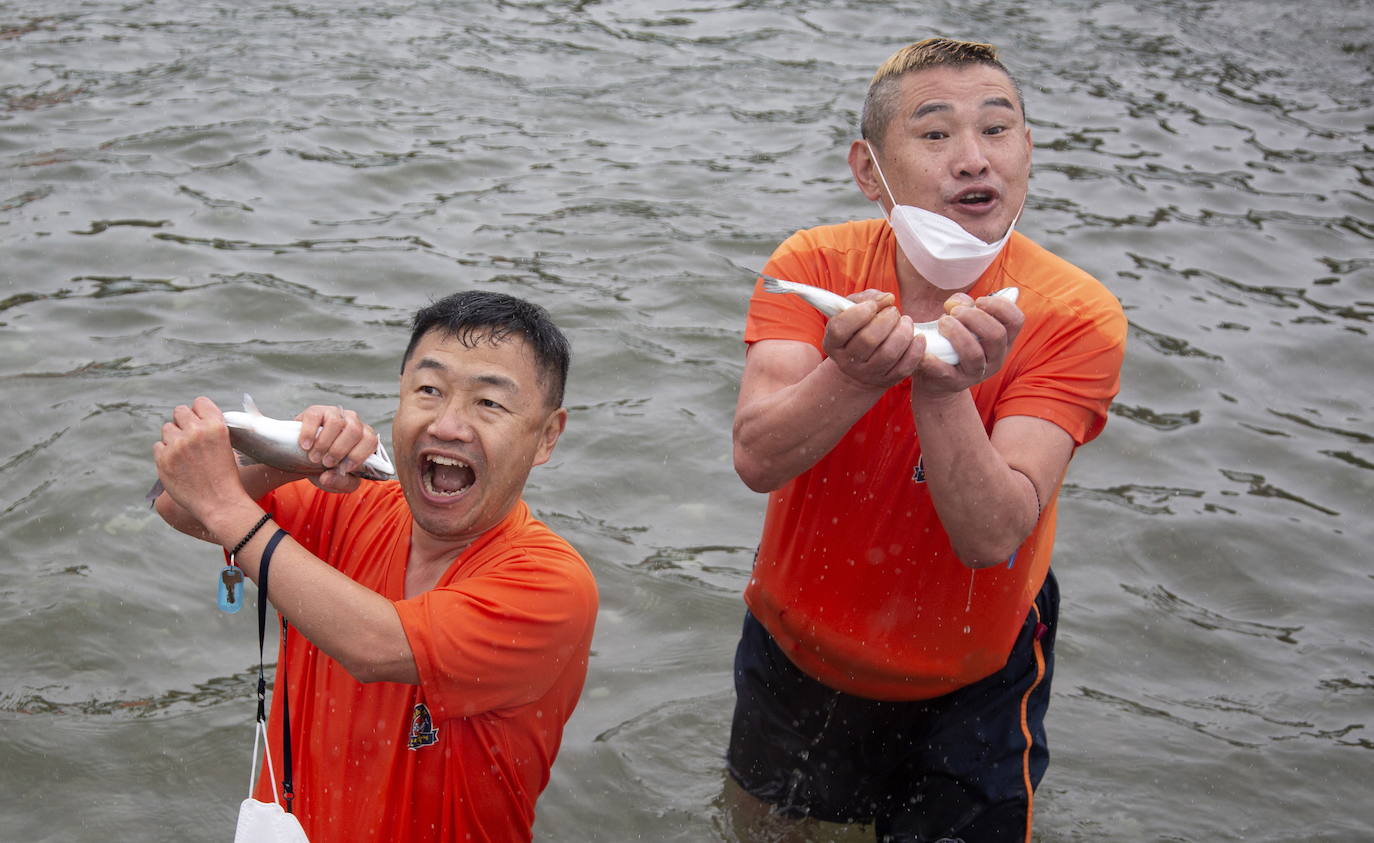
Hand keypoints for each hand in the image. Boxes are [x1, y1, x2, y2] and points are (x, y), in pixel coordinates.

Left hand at [152, 397, 250, 527]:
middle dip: (184, 421)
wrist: (220, 503)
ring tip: (184, 452)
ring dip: (174, 437)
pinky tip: (177, 463)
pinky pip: (158, 446)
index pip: (200, 402)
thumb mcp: (228, 446)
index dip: (200, 411)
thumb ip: (211, 429)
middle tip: (190, 436)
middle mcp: (195, 432)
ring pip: (167, 428)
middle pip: (180, 411)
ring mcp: (177, 446)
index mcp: (216, 426)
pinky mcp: (163, 460)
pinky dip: (165, 453)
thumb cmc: (227, 477)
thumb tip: (194, 418)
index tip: (200, 421)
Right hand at [294, 404, 379, 493]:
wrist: (303, 460)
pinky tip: (305, 446)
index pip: (370, 441)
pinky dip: (309, 433)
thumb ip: (340, 482)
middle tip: (326, 463)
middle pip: (354, 430)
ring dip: (324, 443)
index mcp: (364, 438)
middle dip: (339, 450)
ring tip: (314, 457)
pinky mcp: (315, 411)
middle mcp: (353, 423)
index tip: (344, 468)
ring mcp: (335, 414)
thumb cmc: (326, 469)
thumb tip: (329, 476)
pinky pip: (315, 417)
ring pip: (336, 423)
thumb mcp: (338, 481)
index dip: (358, 455)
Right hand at [822, 290, 925, 388]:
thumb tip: (888, 298)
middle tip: (893, 311)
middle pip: (868, 340)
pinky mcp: (887, 381)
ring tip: (906, 322)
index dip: (858, 313)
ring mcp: (867, 374)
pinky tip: (918, 337)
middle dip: (886, 320)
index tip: (872, 305)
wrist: (864, 361)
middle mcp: (847, 362)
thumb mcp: (855, 309)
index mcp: (833, 343)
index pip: (839, 329)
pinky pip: (905, 367)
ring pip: (888, 354)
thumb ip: (867, 298)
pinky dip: (916, 350)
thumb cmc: (860, 328)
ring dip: (903, 332)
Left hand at [914, 292, 1024, 395]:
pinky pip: (946, 372)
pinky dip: (935, 361)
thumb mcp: (961, 319)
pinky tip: (925, 352)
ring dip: (957, 333)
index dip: (1000, 306)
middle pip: (996, 335)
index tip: (979, 300)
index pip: (1016, 321)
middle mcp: (996, 358)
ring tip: (943, 323)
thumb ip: (962, 305)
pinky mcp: (955, 383)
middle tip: (954, 312)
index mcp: (1003, 340)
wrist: (936, 375)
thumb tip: (955, 304)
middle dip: (974, 317)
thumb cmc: (953, 339)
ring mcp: (977, 373)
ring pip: (974, 354)